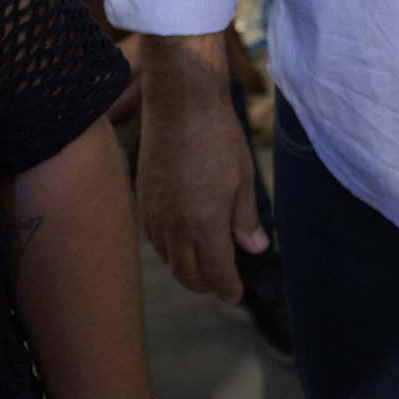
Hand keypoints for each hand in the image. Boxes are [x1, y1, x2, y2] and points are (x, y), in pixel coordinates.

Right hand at [137, 35, 267, 300]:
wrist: (181, 105)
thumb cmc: (219, 137)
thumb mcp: (244, 178)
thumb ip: (245, 220)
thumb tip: (255, 249)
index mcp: (204, 222)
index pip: (215, 271)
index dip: (227, 287)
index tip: (236, 294)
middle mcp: (174, 224)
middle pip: (186, 273)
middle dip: (205, 284)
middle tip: (221, 284)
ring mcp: (155, 213)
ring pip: (167, 257)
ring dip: (185, 268)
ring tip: (203, 265)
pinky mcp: (143, 198)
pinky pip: (154, 237)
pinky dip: (168, 248)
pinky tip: (181, 240)